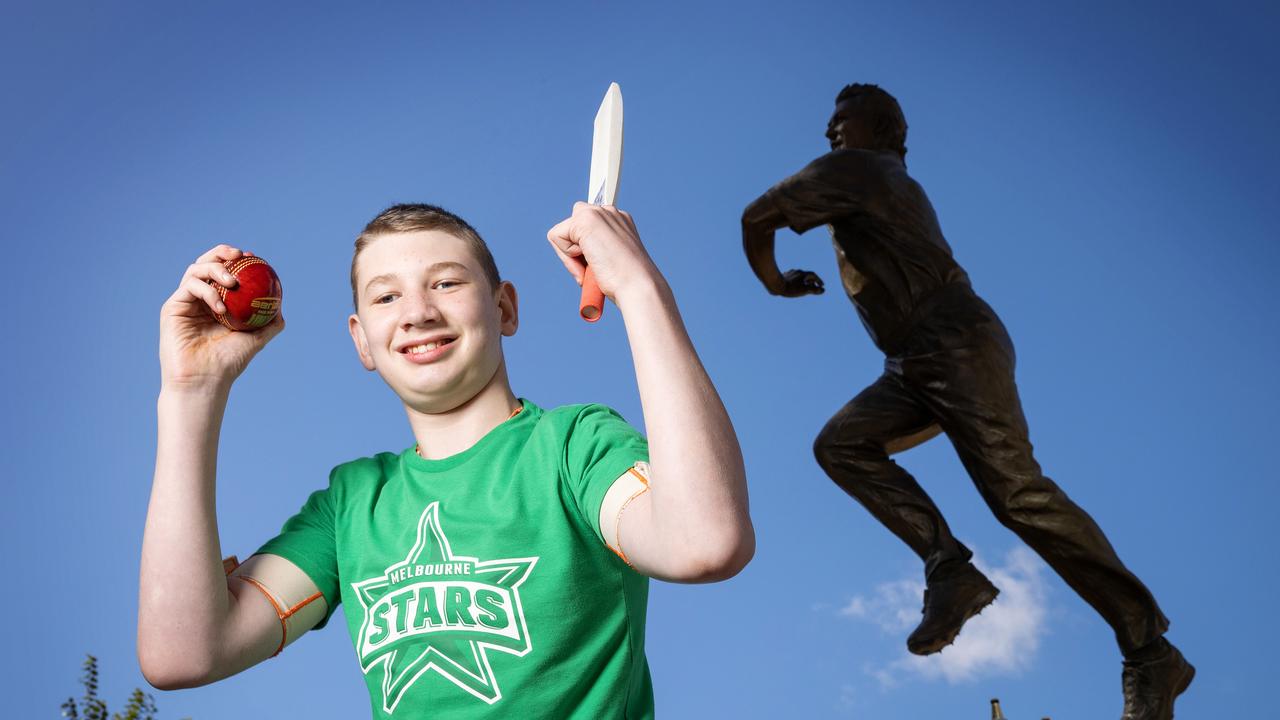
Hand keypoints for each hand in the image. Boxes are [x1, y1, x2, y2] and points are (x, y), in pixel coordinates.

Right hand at [159, 245, 283, 392]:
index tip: (253, 257)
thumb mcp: (255, 339)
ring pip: (196, 270)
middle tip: (240, 255)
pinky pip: (190, 287)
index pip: (224, 272)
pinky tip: (221, 307)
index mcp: (216, 303)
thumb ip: (268, 323)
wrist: (205, 380)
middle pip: (206, 263)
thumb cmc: (228, 363)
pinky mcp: (172, 307)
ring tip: (233, 282)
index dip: (235, 260)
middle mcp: (198, 299)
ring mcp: (184, 302)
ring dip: (216, 269)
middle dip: (221, 253)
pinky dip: (207, 291)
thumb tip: (281, 307)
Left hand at [546, 202, 662, 303]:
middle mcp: (610, 212)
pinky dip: (567, 258)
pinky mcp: (585, 219)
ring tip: (594, 268)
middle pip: (571, 227)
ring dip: (571, 257)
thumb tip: (578, 252)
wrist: (637, 286)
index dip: (585, 250)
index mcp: (619, 221)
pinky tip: (590, 263)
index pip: (586, 228)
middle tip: (595, 268)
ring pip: (562, 232)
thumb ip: (598, 249)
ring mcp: (598, 213)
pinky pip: (556, 237)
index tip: (602, 265)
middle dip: (574, 251)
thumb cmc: (627, 282)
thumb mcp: (612, 260)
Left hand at [776, 269, 823, 296]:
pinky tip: (793, 285)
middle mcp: (797, 271)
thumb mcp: (804, 290)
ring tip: (804, 286)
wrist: (775, 284)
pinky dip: (796, 281)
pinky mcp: (784, 276)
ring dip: (804, 281)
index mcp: (803, 274)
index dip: (819, 280)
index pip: (814, 275)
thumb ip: (814, 290)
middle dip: (811, 281)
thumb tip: (823, 290)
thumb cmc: (790, 288)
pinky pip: (792, 278)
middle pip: (807, 275)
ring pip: (799, 276)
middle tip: (814, 287)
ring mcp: (790, 273)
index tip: (822, 285)